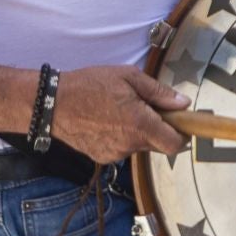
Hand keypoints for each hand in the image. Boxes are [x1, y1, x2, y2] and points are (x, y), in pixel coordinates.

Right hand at [49, 65, 190, 163]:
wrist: (53, 104)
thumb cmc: (91, 85)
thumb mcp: (129, 77)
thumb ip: (159, 93)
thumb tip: (183, 103)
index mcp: (140, 124)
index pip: (174, 144)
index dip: (182, 135)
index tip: (180, 122)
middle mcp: (129, 144)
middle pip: (158, 144)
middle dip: (160, 129)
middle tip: (148, 108)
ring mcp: (115, 153)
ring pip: (139, 146)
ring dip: (139, 133)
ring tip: (122, 111)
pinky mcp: (102, 158)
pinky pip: (122, 149)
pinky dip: (122, 138)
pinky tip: (108, 122)